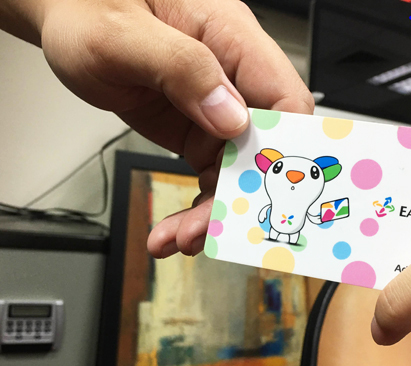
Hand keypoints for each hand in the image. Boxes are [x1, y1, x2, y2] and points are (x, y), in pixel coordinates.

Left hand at [35, 0, 312, 256]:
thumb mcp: (122, 35)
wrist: (65, 16)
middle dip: (239, 195)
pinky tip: (174, 229)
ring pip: (236, 171)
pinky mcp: (197, 128)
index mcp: (232, 39)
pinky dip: (195, 206)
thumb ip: (182, 68)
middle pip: (262, 148)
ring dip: (213, 210)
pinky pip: (209, 175)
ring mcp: (216, 106)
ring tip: (179, 239)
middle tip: (207, 230)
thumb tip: (232, 117)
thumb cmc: (88, 8)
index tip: (265, 192)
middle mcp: (233, 77)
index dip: (286, 150)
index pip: (285, 100)